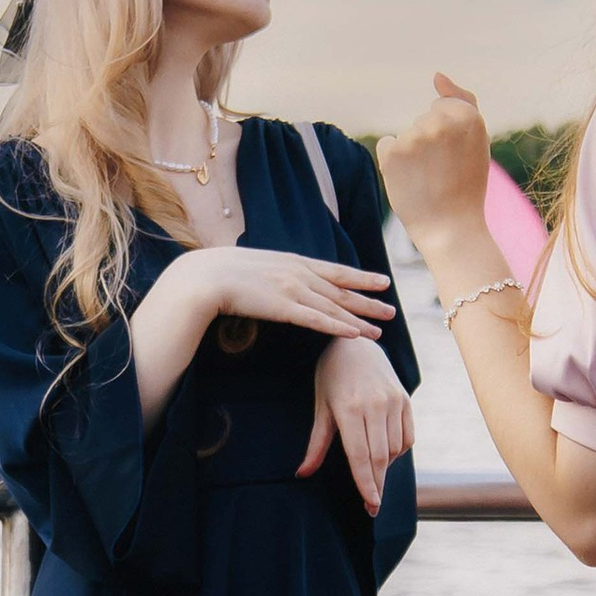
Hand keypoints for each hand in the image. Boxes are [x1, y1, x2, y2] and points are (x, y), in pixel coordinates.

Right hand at [158, 243, 393, 340]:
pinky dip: (339, 327)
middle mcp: (299, 272)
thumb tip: (277, 280)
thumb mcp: (256, 265)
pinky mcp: (284, 307)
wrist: (204, 276)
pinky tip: (356, 334)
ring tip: (381, 330)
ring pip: (335, 307)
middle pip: (342, 289)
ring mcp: (293, 289)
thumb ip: (272, 272)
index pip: (335, 270)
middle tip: (391, 310)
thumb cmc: (221, 272)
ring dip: (360, 319)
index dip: (361, 277)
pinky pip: (318, 320)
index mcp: (293, 260)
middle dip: (369, 300)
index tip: (381, 281)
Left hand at [300, 331, 414, 509]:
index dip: (366, 483)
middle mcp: (374, 405)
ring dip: (385, 468)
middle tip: (372, 506)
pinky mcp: (406, 399)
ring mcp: (393, 401)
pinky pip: (406, 438)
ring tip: (372, 473)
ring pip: (394, 449)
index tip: (370, 505)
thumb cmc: (332, 377)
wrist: (357, 344)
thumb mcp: (321, 408)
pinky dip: (397, 451)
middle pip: (379, 458)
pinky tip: (384, 454)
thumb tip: (302, 474)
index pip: (360, 456)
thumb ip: (315, 444)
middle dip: (376, 485)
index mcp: (349, 409)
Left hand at [377, 76, 494, 245]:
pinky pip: (387, 145)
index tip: (458, 157)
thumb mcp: (477, 137)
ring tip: (428, 179)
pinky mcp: (391, 152)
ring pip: (406, 134)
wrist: (451, 228)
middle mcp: (440, 122)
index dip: (449, 135)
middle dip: (430, 142)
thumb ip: (461, 100)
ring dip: (412, 153)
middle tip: (445, 172)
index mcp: (467, 116)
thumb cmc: (466, 183)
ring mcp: (413, 137)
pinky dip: (393, 161)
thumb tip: (436, 75)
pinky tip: (409, 180)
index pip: (443, 107)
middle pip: (424, 120)